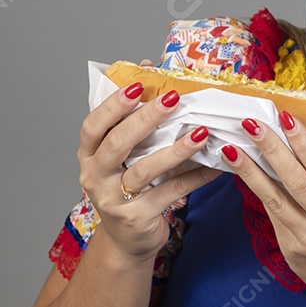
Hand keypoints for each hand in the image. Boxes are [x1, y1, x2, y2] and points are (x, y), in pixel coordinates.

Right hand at [78, 82, 220, 263]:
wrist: (127, 240)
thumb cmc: (128, 187)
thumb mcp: (124, 155)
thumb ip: (133, 116)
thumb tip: (147, 66)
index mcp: (89, 155)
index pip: (93, 126)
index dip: (113, 106)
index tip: (138, 87)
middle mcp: (95, 176)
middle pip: (117, 143)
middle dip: (146, 119)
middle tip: (174, 99)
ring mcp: (114, 199)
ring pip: (146, 169)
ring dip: (176, 150)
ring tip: (201, 133)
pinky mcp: (137, 217)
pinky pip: (172, 192)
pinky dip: (196, 177)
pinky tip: (216, 166)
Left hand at [222, 113, 305, 295]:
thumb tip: (301, 141)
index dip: (304, 144)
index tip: (285, 118)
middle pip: (298, 182)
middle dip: (273, 150)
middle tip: (252, 124)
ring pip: (276, 199)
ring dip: (251, 170)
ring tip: (233, 148)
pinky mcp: (291, 248)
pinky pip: (271, 212)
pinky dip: (256, 188)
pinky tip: (241, 171)